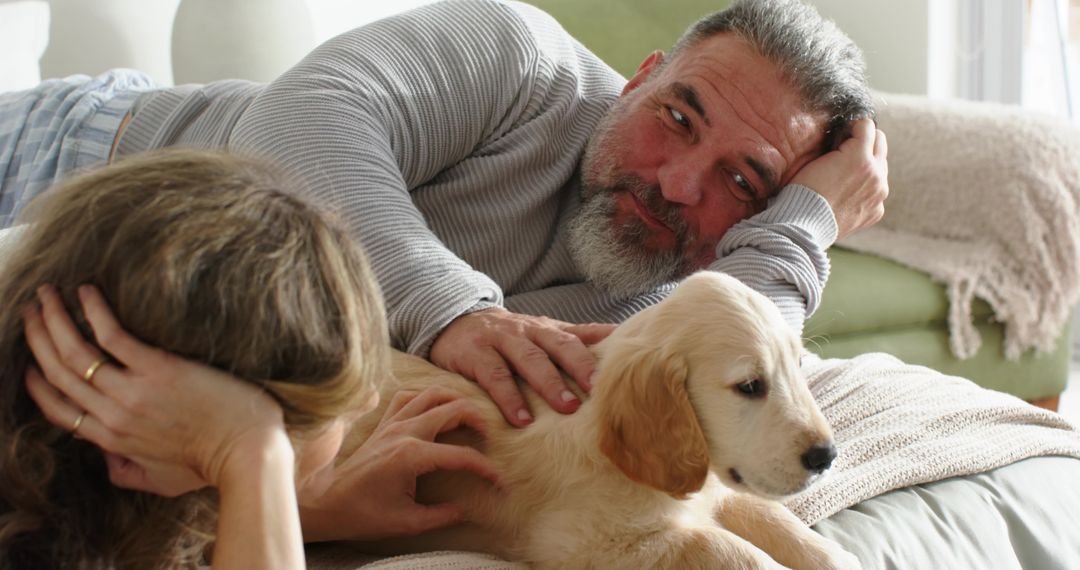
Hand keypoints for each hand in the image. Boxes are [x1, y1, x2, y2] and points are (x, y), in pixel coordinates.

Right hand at [22, 284, 288, 496]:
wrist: (247, 452)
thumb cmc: (212, 464)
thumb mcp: (161, 481)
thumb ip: (127, 473)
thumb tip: (107, 459)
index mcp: (111, 439)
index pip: (57, 408)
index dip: (38, 383)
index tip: (30, 361)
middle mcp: (113, 415)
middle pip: (58, 373)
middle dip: (38, 339)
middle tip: (32, 312)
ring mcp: (133, 392)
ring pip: (75, 352)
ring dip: (54, 319)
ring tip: (46, 294)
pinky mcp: (159, 369)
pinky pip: (113, 335)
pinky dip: (93, 311)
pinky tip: (86, 292)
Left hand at [298, 387, 499, 541]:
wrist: (326, 503)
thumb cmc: (363, 514)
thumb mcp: (407, 522)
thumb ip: (441, 515)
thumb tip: (466, 510)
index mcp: (413, 455)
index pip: (462, 455)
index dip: (486, 469)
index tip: (499, 482)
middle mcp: (404, 432)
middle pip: (453, 409)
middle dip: (479, 419)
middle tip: (492, 434)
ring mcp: (392, 424)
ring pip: (432, 393)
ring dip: (455, 399)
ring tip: (471, 414)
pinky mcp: (383, 424)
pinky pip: (408, 396)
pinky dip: (426, 396)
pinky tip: (435, 407)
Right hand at [429, 307, 614, 425]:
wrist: (456, 321)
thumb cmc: (509, 337)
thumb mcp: (543, 333)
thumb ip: (578, 336)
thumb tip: (621, 337)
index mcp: (548, 329)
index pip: (579, 337)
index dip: (600, 352)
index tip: (620, 371)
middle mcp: (528, 331)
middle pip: (559, 345)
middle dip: (580, 366)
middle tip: (598, 391)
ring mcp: (501, 340)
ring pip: (529, 358)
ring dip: (549, 383)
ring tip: (566, 408)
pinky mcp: (475, 354)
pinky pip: (494, 376)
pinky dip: (509, 398)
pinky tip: (521, 419)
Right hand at [792, 117, 888, 239]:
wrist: (802, 226)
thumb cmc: (803, 191)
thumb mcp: (816, 158)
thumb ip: (838, 146)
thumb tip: (846, 139)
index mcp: (861, 157)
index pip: (867, 125)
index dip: (852, 127)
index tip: (842, 134)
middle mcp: (877, 175)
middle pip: (881, 142)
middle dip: (865, 141)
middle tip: (847, 149)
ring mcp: (879, 195)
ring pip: (881, 168)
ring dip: (867, 165)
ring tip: (845, 175)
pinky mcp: (876, 211)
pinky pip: (876, 192)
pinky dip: (865, 190)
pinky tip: (847, 196)